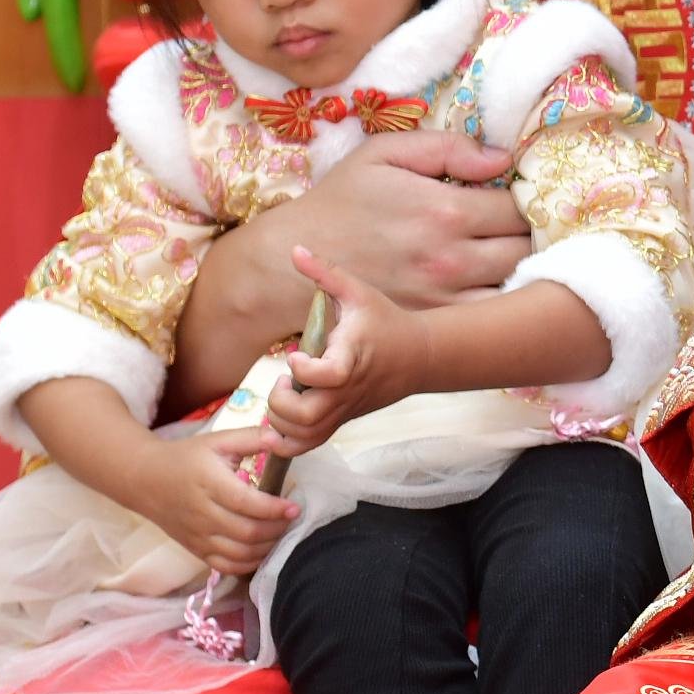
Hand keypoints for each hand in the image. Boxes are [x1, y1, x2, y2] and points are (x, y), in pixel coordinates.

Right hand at [135, 427, 299, 578]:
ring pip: (239, 554)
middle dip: (276, 529)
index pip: (246, 503)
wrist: (144, 479)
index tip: (294, 507)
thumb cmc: (187, 457)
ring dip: (266, 548)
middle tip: (291, 519)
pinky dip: (247, 564)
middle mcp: (202, 513)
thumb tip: (281, 438)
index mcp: (209, 483)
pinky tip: (261, 550)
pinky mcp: (194, 549)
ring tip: (280, 532)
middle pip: (246, 532)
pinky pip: (224, 566)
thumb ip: (251, 438)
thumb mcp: (217, 440)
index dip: (274, 509)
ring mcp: (197, 535)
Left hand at [264, 250, 426, 453]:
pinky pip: (312, 443)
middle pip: (309, 414)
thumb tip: (295, 249)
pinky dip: (288, 443)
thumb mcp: (358, 292)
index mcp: (353, 355)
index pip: (330, 375)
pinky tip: (275, 427)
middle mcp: (348, 388)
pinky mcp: (343, 419)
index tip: (295, 354)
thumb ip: (325, 273)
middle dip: (282, 402)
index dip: (305, 370)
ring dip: (281, 421)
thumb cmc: (385, 321)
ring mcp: (345, 408)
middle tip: (283, 379)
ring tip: (282, 397)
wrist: (419, 356)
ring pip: (306, 433)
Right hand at [268, 133, 530, 307]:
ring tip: (510, 252)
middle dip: (530, 233)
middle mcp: (450, 260)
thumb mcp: (382, 155)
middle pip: (527, 249)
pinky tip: (493, 283)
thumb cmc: (339, 203)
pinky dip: (503, 300)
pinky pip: (490, 317)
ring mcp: (444, 298)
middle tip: (519, 223)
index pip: (518, 206)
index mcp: (443, 211)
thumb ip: (446, 148)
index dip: (525, 197)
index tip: (516, 195)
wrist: (289, 266)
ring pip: (517, 286)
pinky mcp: (433, 323)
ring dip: (523, 268)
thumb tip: (502, 159)